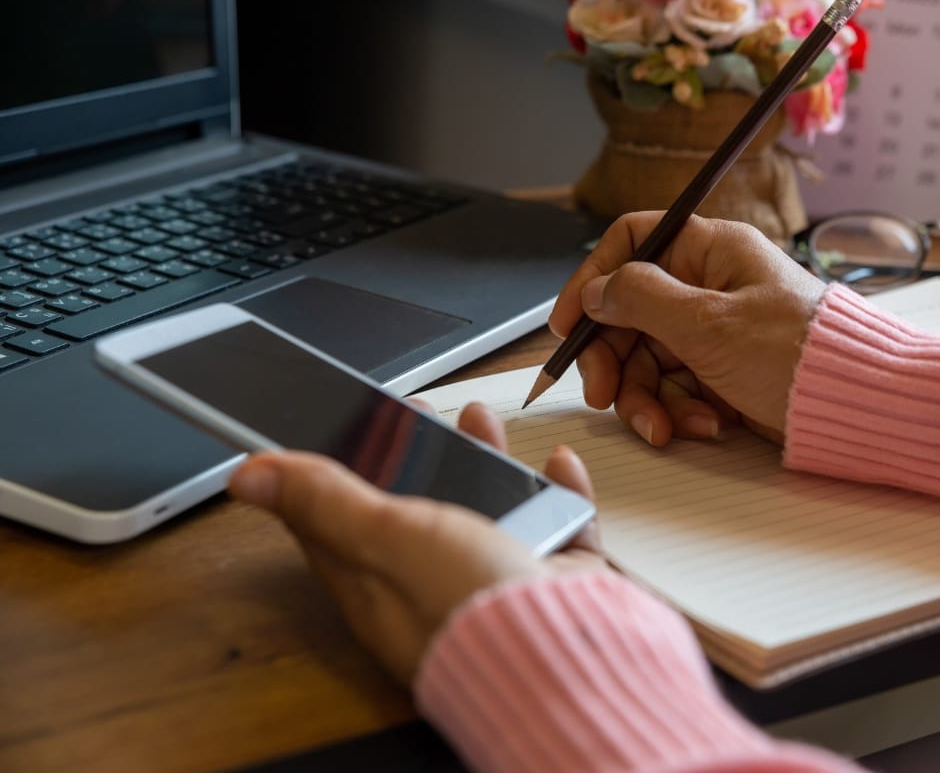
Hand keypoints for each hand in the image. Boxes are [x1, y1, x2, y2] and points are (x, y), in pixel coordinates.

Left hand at [228, 401, 604, 686]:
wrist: (563, 655)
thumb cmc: (468, 607)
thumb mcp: (385, 537)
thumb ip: (323, 501)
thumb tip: (247, 476)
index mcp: (378, 583)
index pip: (338, 522)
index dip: (334, 470)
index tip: (338, 427)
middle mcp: (434, 582)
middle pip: (418, 505)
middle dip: (418, 452)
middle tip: (420, 413)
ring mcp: (495, 578)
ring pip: (488, 505)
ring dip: (485, 456)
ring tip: (481, 419)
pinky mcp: (551, 576)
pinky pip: (557, 523)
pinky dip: (559, 489)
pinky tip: (558, 464)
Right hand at [548, 212, 826, 445]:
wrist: (855, 407)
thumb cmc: (796, 354)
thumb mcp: (706, 323)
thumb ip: (640, 300)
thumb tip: (597, 290)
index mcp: (710, 251)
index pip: (630, 244)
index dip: (591, 280)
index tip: (565, 325)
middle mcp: (710, 285)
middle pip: (630, 314)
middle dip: (615, 362)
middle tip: (605, 397)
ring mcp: (717, 330)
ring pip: (649, 359)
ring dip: (649, 399)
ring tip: (665, 428)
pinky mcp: (726, 371)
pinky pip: (679, 387)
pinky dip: (682, 411)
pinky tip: (706, 426)